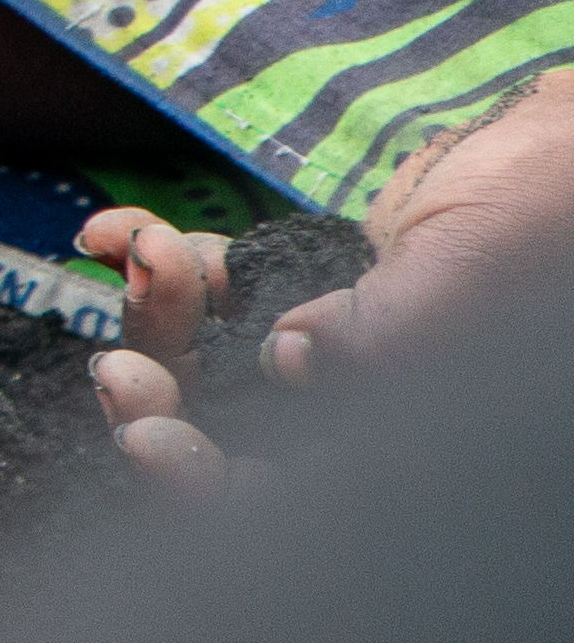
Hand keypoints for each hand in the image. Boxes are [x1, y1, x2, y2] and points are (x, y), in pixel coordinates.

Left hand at [83, 75, 573, 492]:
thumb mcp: (469, 276)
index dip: (210, 490)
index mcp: (413, 438)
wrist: (556, 140)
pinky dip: (156, 265)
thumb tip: (292, 360)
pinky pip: (212, 293)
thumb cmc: (543, 210)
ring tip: (150, 253)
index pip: (293, 502)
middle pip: (229, 439)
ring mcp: (326, 351)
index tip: (150, 441)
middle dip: (159, 407)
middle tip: (119, 372)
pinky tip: (113, 230)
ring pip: (205, 364)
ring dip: (154, 318)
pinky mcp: (304, 288)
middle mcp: (361, 411)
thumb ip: (387, 336)